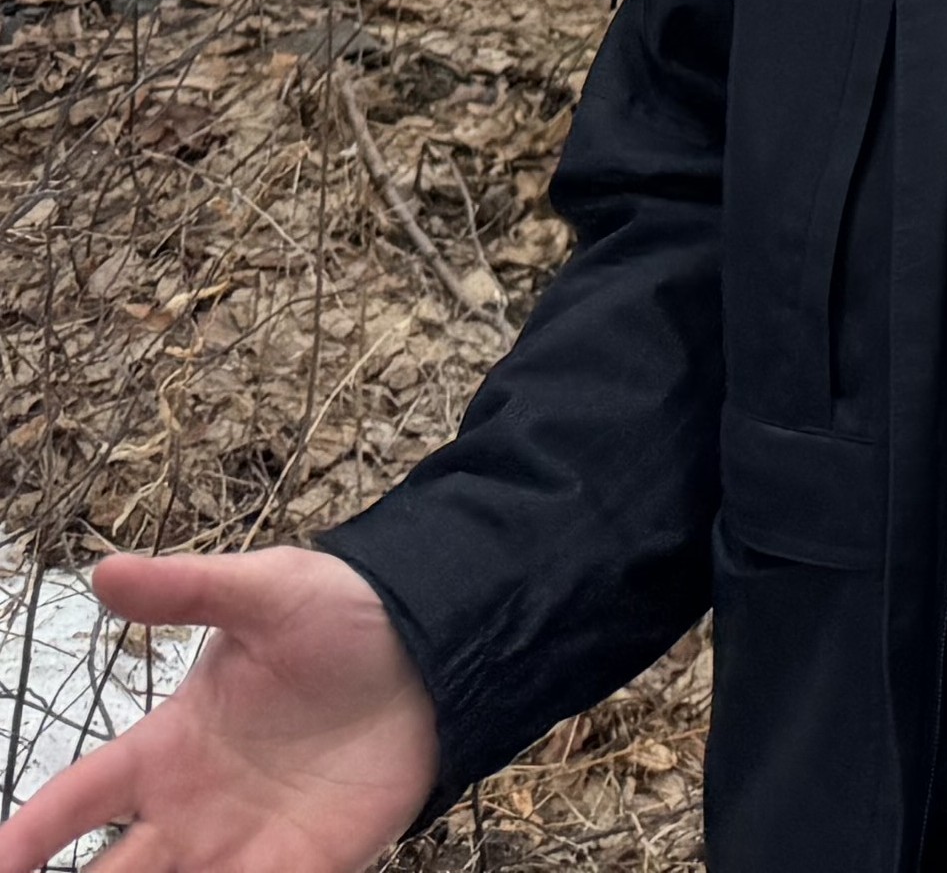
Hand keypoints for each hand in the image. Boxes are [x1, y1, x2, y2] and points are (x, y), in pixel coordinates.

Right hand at [0, 550, 438, 872]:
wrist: (439, 648)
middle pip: (113, 871)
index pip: (79, 797)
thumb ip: (187, 591)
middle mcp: (193, 804)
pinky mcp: (308, 861)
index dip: (32, 833)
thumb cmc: (344, 616)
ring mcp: (246, 839)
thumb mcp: (265, 591)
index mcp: (168, 745)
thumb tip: (105, 572)